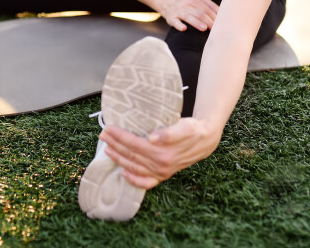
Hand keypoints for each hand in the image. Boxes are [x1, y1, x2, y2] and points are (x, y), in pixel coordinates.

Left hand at [99, 117, 220, 188]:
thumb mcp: (184, 127)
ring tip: (107, 149)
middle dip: (115, 144)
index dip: (120, 137)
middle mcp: (160, 165)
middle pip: (131, 154)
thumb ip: (169, 133)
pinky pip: (146, 182)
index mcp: (163, 153)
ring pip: (134, 167)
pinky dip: (134, 180)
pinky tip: (124, 174)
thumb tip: (152, 138)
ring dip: (118, 158)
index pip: (134, 144)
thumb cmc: (193, 130)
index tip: (109, 128)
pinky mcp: (163, 175)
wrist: (206, 140)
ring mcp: (161, 172)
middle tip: (103, 135)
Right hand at [157, 0, 218, 31]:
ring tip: (204, 28)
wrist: (167, 1)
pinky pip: (175, 21)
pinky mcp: (171, 17)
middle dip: (208, 21)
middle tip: (215, 30)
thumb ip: (210, 5)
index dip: (215, 16)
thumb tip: (222, 13)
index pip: (207, 8)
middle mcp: (187, 3)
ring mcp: (178, 10)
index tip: (221, 24)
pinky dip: (179, 25)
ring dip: (196, 23)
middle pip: (200, 13)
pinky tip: (184, 29)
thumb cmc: (187, 3)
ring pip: (189, 16)